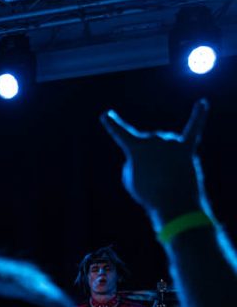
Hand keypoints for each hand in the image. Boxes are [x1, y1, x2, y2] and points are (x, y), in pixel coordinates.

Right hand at [100, 100, 208, 224]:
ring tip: (167, 176)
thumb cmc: (149, 193)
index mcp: (136, 146)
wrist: (174, 203)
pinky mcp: (187, 149)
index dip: (112, 125)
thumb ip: (139, 161)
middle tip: (154, 179)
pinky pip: (194, 129)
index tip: (106, 115)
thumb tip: (157, 152)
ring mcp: (171, 142)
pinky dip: (199, 115)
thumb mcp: (132, 179)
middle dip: (150, 162)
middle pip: (150, 145)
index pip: (120, 133)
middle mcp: (154, 139)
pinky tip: (201, 103)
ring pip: (166, 147)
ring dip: (165, 162)